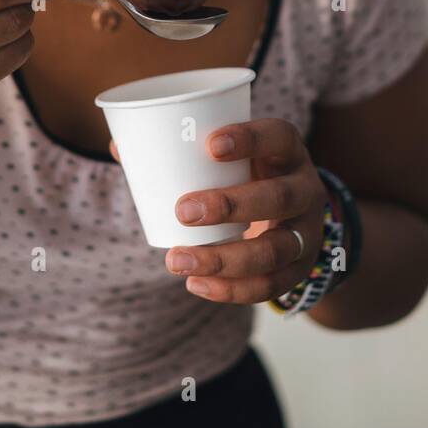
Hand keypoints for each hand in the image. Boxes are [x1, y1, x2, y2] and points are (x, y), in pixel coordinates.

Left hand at [109, 118, 327, 303]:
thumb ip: (182, 151)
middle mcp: (305, 189)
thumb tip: (120, 147)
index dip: (250, 139)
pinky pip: (269, 286)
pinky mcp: (299, 269)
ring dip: (224, 259)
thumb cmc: (248, 175)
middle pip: (280, 197)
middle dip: (230, 205)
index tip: (210, 144)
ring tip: (176, 260)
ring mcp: (307, 233)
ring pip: (275, 250)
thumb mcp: (234, 158)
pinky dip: (231, 290)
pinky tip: (196, 284)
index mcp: (287, 152)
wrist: (296, 218)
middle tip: (183, 210)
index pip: (279, 137)